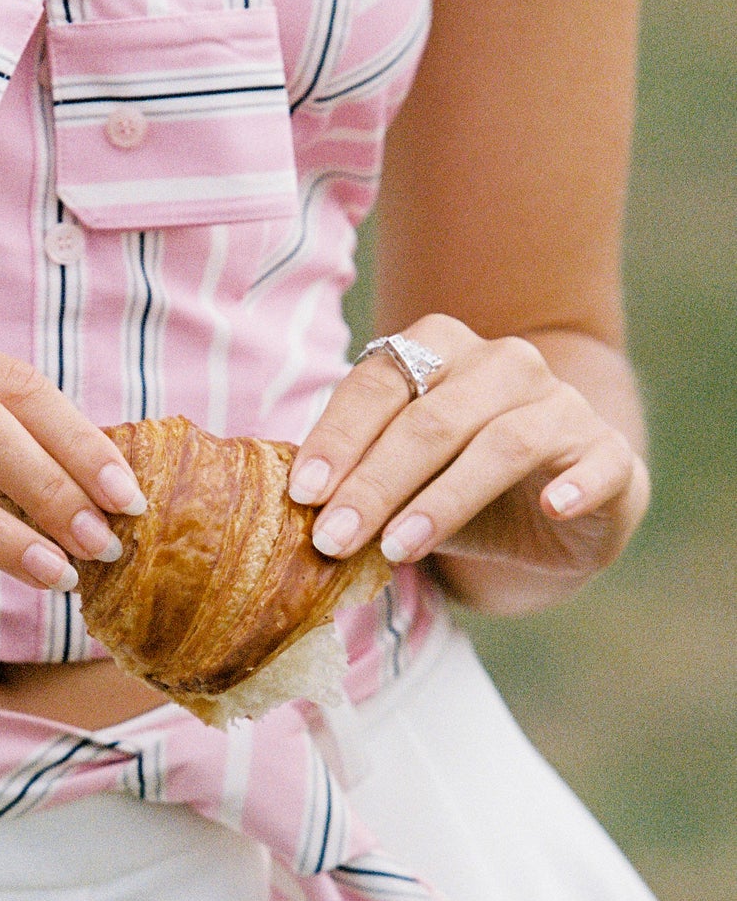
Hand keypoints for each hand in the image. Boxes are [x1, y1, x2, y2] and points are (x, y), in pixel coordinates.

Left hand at [286, 314, 649, 599]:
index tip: (303, 494)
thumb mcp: (399, 481)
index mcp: (440, 351)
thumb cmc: (457, 486)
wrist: (551, 513)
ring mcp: (561, 404)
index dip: (338, 438)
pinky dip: (575, 485)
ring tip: (399, 549)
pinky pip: (597, 462)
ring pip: (502, 442)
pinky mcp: (607, 452)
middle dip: (375, 483)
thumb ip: (354, 481)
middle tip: (335, 540)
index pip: (380, 382)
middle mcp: (503, 364)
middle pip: (430, 417)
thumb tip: (293, 513)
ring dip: (444, 499)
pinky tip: (552, 509)